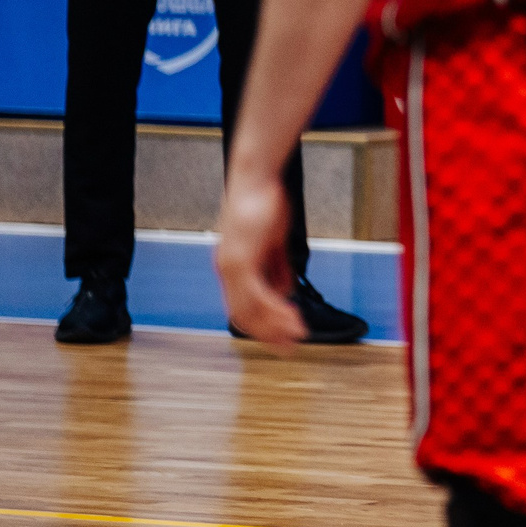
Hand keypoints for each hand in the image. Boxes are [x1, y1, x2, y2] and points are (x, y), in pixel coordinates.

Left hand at [213, 166, 304, 343]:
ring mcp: (231, 266)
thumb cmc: (265, 204)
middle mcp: (227, 271)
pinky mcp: (241, 259)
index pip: (244, 308)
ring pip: (251, 309)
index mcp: (232, 268)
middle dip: (270, 334)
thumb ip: (276, 268)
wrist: (255, 179)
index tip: (284, 337)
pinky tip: (292, 314)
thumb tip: (283, 292)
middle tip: (291, 347)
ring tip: (298, 334)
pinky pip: (257, 293)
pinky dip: (276, 308)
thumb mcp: (273, 241)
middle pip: (244, 316)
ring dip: (276, 325)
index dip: (264, 326)